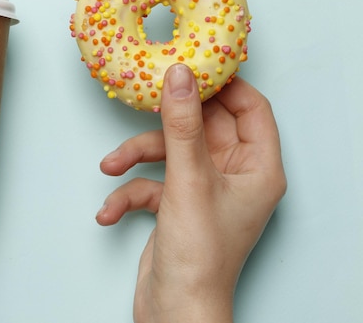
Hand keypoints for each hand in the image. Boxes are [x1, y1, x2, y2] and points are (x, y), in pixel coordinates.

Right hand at [97, 64, 285, 322]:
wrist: (173, 311)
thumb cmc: (199, 257)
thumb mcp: (188, 180)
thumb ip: (182, 125)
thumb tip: (180, 76)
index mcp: (257, 168)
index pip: (251, 108)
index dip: (224, 85)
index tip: (193, 67)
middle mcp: (233, 176)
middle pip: (202, 127)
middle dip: (166, 121)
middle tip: (145, 101)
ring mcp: (203, 191)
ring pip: (170, 153)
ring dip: (136, 157)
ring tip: (111, 167)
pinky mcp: (177, 206)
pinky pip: (152, 183)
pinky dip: (129, 193)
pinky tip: (110, 212)